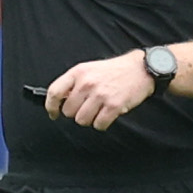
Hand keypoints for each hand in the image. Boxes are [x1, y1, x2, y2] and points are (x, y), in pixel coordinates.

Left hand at [44, 48, 158, 128]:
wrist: (141, 68)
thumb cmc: (114, 70)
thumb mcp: (89, 69)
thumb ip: (74, 83)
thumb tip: (60, 101)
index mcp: (78, 72)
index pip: (54, 92)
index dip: (51, 106)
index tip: (53, 113)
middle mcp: (87, 83)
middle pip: (68, 111)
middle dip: (75, 113)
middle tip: (87, 108)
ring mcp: (100, 95)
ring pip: (82, 120)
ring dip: (89, 119)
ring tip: (98, 110)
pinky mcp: (114, 105)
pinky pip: (99, 124)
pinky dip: (102, 123)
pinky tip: (107, 115)